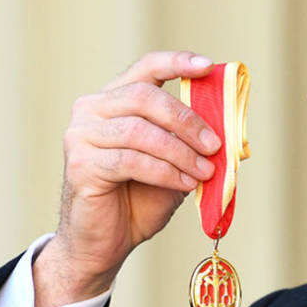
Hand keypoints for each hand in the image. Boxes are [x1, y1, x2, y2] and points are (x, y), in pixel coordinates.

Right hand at [34, 51, 220, 306]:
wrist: (103, 243)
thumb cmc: (136, 200)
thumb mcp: (172, 164)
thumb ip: (189, 142)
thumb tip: (226, 130)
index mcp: (112, 100)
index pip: (145, 68)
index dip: (176, 63)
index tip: (207, 67)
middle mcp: (90, 110)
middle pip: (144, 97)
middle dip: (187, 120)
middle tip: (215, 145)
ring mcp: (80, 136)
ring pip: (140, 131)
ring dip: (180, 152)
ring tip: (205, 172)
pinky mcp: (81, 164)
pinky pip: (131, 160)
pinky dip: (165, 172)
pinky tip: (185, 184)